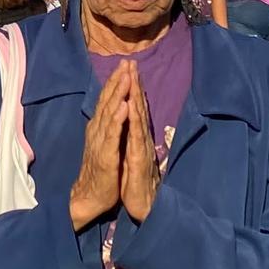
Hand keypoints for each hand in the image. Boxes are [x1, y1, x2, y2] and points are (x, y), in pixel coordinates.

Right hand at [69, 65, 129, 230]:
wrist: (89, 197)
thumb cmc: (101, 172)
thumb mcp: (105, 144)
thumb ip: (109, 126)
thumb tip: (114, 108)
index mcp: (99, 127)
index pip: (107, 100)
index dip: (115, 82)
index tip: (125, 64)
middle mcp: (97, 130)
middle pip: (108, 101)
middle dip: (118, 81)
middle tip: (126, 62)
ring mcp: (100, 142)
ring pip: (110, 114)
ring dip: (118, 94)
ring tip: (126, 77)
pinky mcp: (105, 155)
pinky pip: (112, 135)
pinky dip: (118, 120)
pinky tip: (124, 107)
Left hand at [123, 67, 159, 222]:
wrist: (141, 205)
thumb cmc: (134, 182)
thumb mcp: (130, 156)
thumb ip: (132, 139)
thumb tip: (129, 123)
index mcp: (136, 138)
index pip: (134, 109)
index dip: (131, 89)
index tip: (127, 69)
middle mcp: (140, 139)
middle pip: (137, 107)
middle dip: (134, 84)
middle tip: (131, 62)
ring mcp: (141, 147)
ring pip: (138, 117)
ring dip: (135, 96)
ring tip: (132, 76)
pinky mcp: (138, 159)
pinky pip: (135, 136)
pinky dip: (133, 119)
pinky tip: (130, 105)